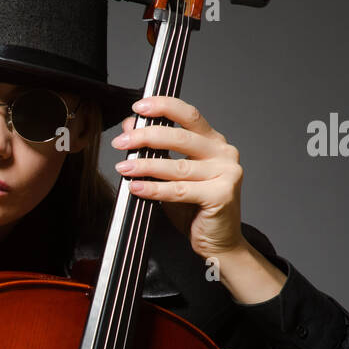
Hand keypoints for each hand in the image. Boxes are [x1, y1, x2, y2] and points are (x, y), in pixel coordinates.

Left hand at [110, 95, 244, 260]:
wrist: (219, 242)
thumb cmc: (195, 208)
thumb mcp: (170, 175)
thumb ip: (155, 150)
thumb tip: (131, 126)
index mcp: (214, 143)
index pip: (189, 115)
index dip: (164, 107)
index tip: (139, 108)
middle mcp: (224, 154)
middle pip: (180, 137)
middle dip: (146, 138)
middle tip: (122, 143)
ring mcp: (226, 173)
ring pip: (177, 166)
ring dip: (145, 166)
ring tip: (124, 167)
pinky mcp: (222, 195)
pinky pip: (180, 190)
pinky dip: (155, 189)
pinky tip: (137, 187)